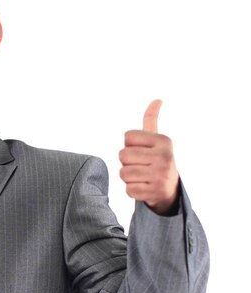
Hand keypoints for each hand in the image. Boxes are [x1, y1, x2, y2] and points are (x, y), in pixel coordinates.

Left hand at [119, 100, 178, 214]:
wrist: (170, 189)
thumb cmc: (156, 160)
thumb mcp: (156, 140)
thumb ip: (151, 120)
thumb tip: (157, 99)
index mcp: (164, 141)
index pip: (128, 136)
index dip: (130, 145)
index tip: (142, 151)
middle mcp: (165, 157)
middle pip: (123, 155)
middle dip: (126, 162)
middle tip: (140, 166)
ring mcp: (162, 175)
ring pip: (123, 173)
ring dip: (127, 177)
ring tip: (141, 177)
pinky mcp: (156, 192)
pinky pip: (128, 190)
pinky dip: (132, 190)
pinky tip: (144, 188)